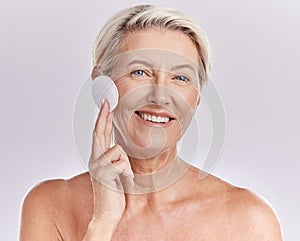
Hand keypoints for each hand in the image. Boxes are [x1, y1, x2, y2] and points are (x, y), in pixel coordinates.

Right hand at [88, 100, 133, 225]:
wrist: (108, 212)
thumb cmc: (113, 191)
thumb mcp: (115, 171)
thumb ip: (115, 158)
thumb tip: (119, 147)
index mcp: (98, 157)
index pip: (100, 133)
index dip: (103, 118)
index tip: (106, 105)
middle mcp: (95, 159)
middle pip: (100, 132)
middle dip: (104, 115)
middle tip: (107, 101)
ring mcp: (97, 166)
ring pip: (119, 150)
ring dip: (127, 164)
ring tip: (124, 177)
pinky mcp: (103, 174)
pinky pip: (122, 163)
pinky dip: (128, 172)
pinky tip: (124, 181)